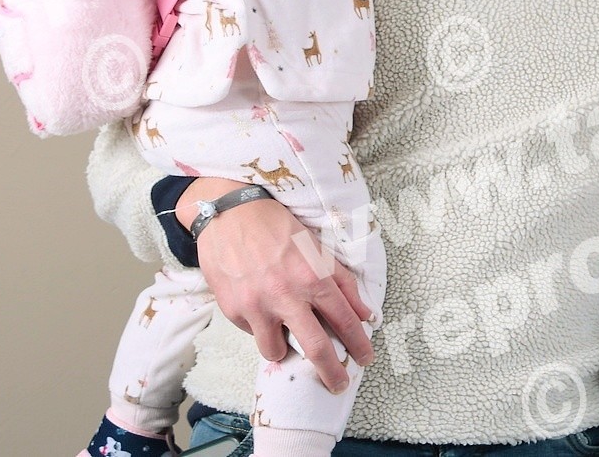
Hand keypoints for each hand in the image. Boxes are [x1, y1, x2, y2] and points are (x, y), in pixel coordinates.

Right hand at [181, 178, 375, 390]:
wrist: (231, 215)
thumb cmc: (279, 229)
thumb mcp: (318, 249)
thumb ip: (343, 282)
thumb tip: (366, 314)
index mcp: (314, 277)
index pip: (344, 320)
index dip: (358, 344)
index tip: (365, 358)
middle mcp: (288, 295)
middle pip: (315, 348)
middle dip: (331, 372)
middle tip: (339, 384)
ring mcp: (258, 306)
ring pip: (275, 350)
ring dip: (283, 347)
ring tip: (283, 331)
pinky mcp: (234, 310)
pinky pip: (251, 332)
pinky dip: (258, 325)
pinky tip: (257, 302)